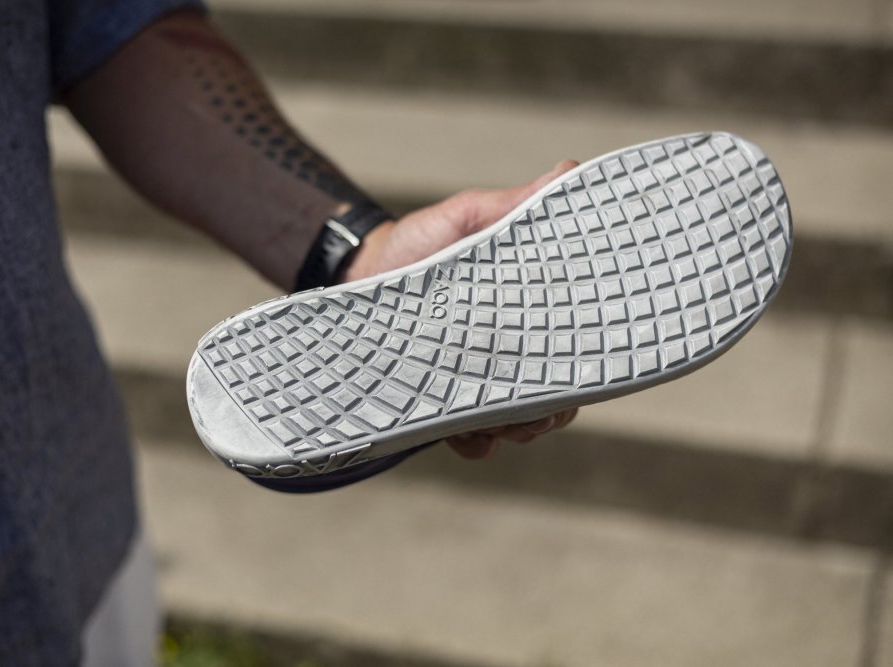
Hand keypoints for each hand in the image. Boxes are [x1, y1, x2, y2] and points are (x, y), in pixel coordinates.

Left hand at [342, 160, 580, 458]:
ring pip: (514, 425)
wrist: (360, 271)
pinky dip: (474, 443)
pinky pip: (466, 438)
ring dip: (516, 430)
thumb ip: (513, 204)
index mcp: (523, 319)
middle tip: (536, 410)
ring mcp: (472, 383)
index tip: (576, 379)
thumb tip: (570, 170)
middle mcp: (505, 358)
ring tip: (502, 422)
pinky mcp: (436, 403)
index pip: (570, 355)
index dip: (579, 373)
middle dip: (549, 412)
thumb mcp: (467, 216)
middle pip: (549, 401)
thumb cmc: (419, 242)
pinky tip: (468, 437)